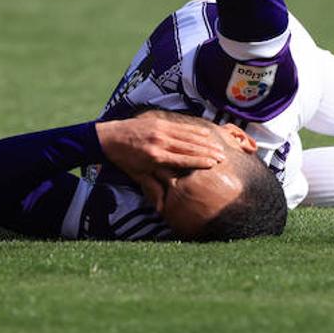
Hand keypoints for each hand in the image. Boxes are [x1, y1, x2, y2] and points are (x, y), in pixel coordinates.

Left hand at [94, 111, 224, 209]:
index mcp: (155, 157)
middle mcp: (160, 142)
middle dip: (207, 152)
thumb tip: (161, 210)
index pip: (182, 159)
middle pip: (189, 147)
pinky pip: (181, 127)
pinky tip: (205, 134)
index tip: (213, 163)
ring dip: (205, 141)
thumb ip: (152, 188)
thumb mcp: (137, 176)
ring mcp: (160, 131)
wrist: (110, 136)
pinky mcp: (159, 122)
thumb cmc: (124, 159)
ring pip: (188, 136)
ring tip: (218, 146)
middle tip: (222, 156)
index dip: (199, 161)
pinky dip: (194, 131)